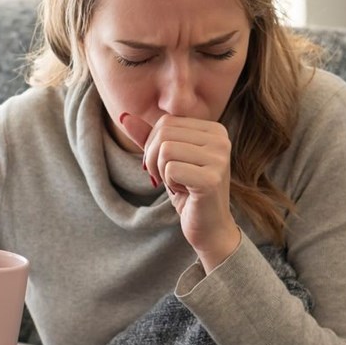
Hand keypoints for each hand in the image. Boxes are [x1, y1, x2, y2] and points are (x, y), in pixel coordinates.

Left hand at [119, 112, 240, 271]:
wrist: (209, 227)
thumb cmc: (188, 191)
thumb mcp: (166, 160)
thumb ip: (148, 137)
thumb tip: (124, 116)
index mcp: (214, 130)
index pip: (166, 122)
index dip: (153, 146)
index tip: (165, 167)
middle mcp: (221, 140)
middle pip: (164, 134)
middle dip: (154, 159)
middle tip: (167, 178)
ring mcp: (219, 159)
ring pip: (165, 150)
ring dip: (162, 172)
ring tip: (179, 184)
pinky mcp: (211, 179)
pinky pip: (170, 169)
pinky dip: (170, 184)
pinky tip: (186, 193)